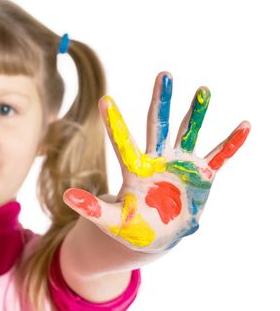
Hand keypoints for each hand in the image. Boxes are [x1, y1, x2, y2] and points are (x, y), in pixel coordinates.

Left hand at [63, 72, 249, 252]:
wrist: (154, 235)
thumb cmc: (130, 227)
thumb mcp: (110, 221)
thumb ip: (92, 208)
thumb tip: (66, 195)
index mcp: (135, 170)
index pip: (123, 143)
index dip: (114, 124)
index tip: (104, 100)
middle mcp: (157, 161)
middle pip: (158, 127)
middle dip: (161, 101)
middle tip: (164, 74)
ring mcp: (180, 165)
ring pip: (188, 134)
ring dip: (196, 113)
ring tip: (203, 90)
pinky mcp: (201, 176)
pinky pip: (219, 157)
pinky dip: (232, 144)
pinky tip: (244, 125)